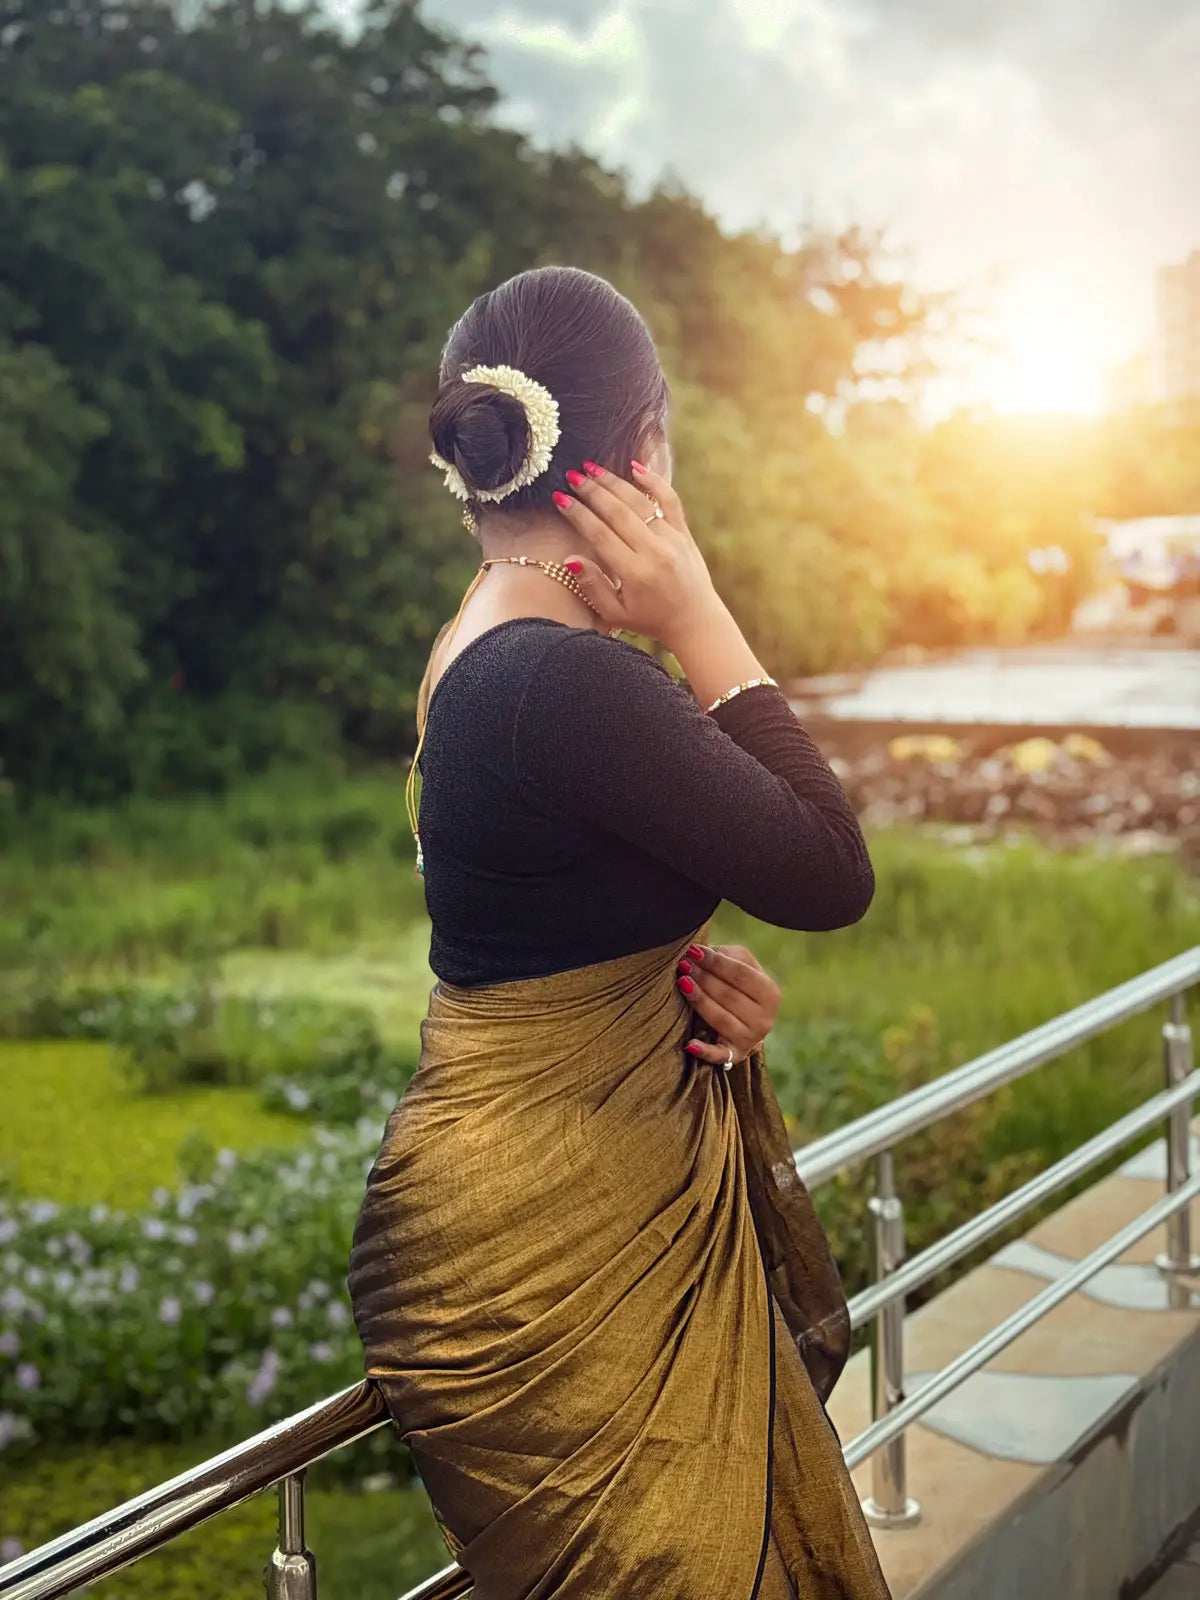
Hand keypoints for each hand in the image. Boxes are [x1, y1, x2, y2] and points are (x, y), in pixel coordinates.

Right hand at [552, 460, 720, 651]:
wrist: (696, 620)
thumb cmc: (651, 619)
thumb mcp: (616, 614)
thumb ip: (593, 586)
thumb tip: (571, 559)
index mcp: (634, 572)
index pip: (600, 534)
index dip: (578, 514)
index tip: (560, 498)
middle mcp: (654, 551)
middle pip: (617, 512)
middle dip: (592, 491)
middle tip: (571, 476)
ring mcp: (672, 539)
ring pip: (640, 502)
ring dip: (614, 482)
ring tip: (591, 468)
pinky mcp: (684, 533)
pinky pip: (670, 500)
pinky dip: (654, 481)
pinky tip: (635, 466)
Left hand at [675, 943, 781, 1066]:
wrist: (746, 1018)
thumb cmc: (739, 985)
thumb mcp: (741, 965)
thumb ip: (726, 955)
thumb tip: (700, 952)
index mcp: (770, 994)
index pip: (741, 974)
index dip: (716, 962)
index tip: (694, 952)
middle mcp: (765, 1019)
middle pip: (729, 995)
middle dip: (704, 978)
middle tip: (683, 965)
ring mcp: (750, 1039)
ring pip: (720, 1019)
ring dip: (699, 1000)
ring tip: (682, 983)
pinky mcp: (734, 1055)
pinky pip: (718, 1055)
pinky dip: (704, 1051)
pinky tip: (689, 1044)